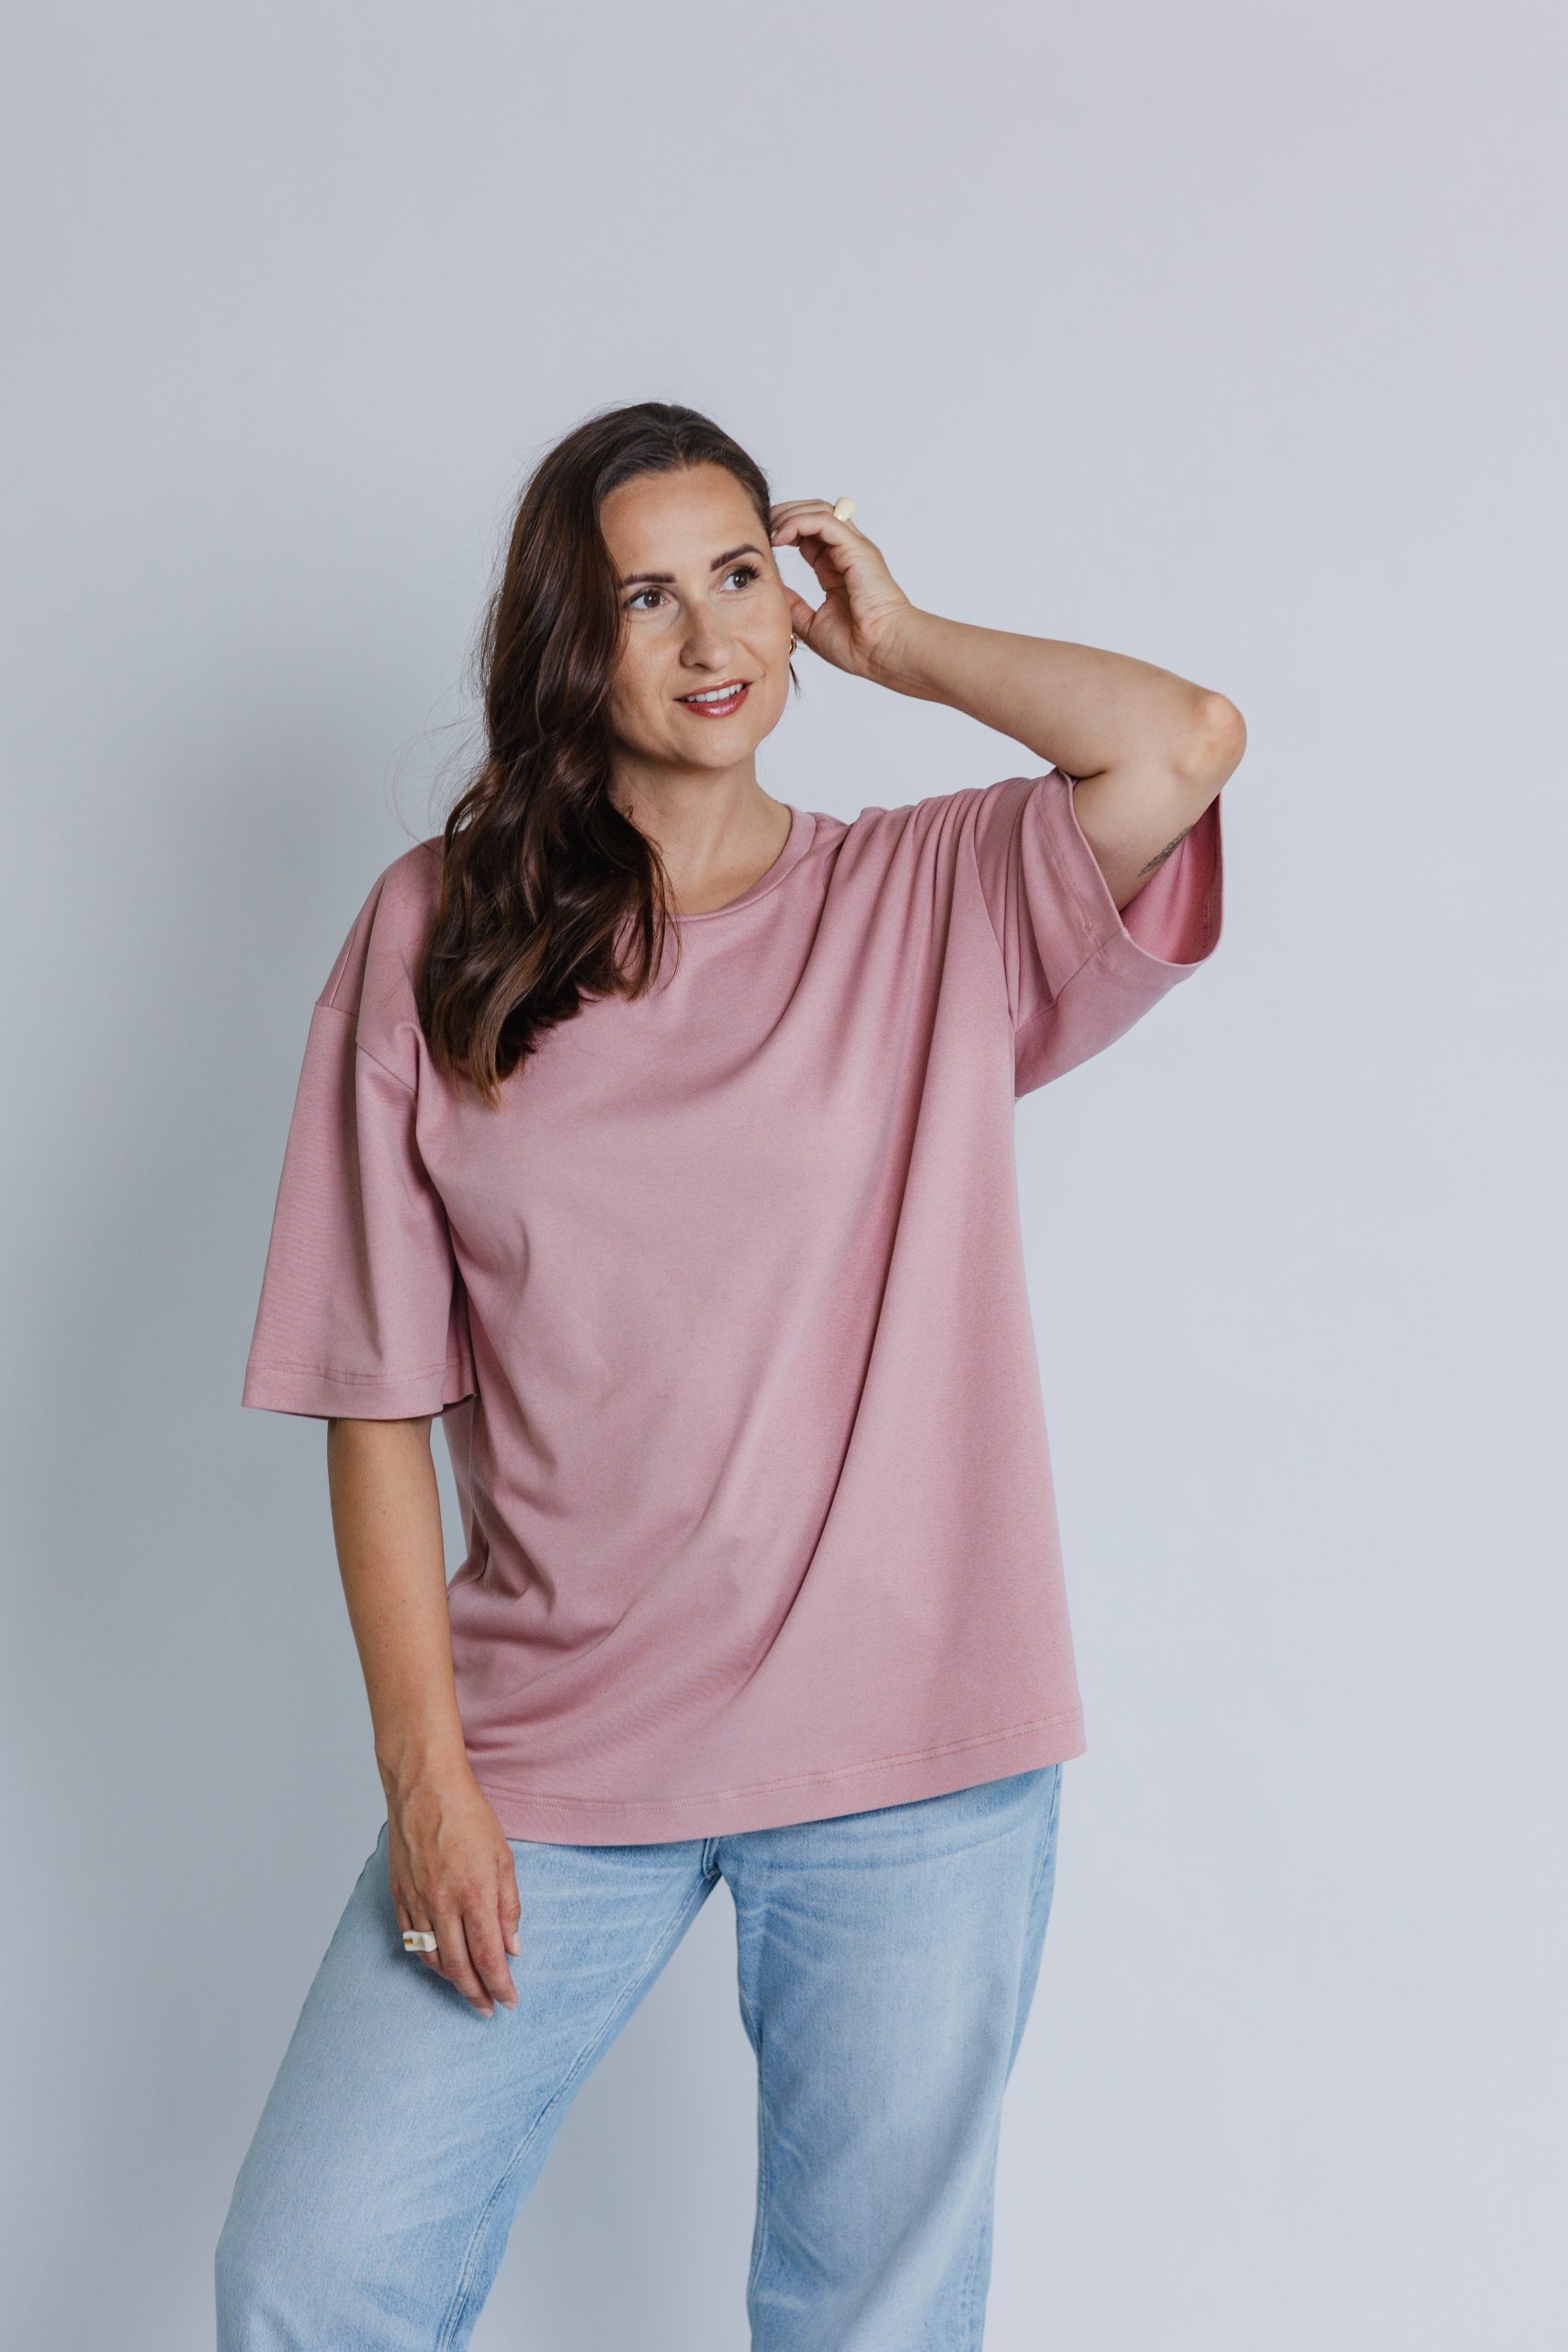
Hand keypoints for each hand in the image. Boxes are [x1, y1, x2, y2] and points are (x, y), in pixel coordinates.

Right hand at [386, 1766, 521, 2016]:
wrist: (424, 1788)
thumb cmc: (468, 1816)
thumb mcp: (503, 1857)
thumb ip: (509, 1906)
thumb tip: (514, 1948)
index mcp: (474, 1894)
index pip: (489, 1957)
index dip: (500, 1985)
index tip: (510, 2002)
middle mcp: (443, 1904)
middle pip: (459, 1967)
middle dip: (476, 1994)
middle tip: (489, 2009)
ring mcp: (418, 1902)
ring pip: (433, 1959)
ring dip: (452, 1981)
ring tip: (468, 1990)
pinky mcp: (400, 1895)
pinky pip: (412, 1941)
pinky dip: (428, 1959)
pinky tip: (440, 1964)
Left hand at [768, 499, 917, 682]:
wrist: (882, 653)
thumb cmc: (857, 645)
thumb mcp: (811, 624)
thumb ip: (793, 605)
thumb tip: (771, 590)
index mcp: (838, 568)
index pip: (809, 533)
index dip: (784, 530)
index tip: (762, 542)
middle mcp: (848, 553)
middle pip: (814, 513)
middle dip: (784, 514)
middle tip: (761, 527)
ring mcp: (854, 549)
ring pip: (819, 510)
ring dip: (789, 514)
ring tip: (769, 531)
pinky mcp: (857, 549)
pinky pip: (825, 521)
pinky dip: (799, 522)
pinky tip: (780, 536)